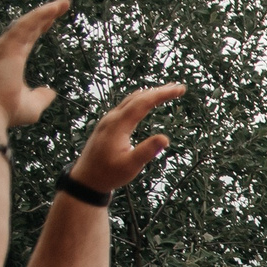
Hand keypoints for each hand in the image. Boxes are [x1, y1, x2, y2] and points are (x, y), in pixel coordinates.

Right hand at [0, 0, 69, 134]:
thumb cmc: (5, 110)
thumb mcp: (31, 105)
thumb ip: (41, 97)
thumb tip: (51, 92)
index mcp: (10, 60)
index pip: (27, 39)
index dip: (40, 27)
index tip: (51, 19)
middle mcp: (6, 50)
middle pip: (29, 26)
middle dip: (45, 15)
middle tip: (62, 4)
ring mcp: (5, 46)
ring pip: (28, 22)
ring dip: (45, 11)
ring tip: (63, 3)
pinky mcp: (8, 45)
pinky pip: (26, 25)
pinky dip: (39, 16)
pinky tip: (53, 9)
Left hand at [68, 83, 182, 195]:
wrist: (86, 179)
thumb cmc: (108, 174)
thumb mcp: (130, 166)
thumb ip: (146, 151)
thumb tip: (165, 138)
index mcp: (118, 125)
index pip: (143, 103)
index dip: (162, 94)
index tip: (180, 90)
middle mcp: (112, 118)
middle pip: (137, 97)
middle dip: (159, 91)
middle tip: (179, 88)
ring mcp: (108, 120)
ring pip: (131, 100)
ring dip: (149, 94)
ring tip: (166, 91)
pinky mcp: (108, 125)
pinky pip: (126, 106)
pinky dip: (140, 101)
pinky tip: (146, 102)